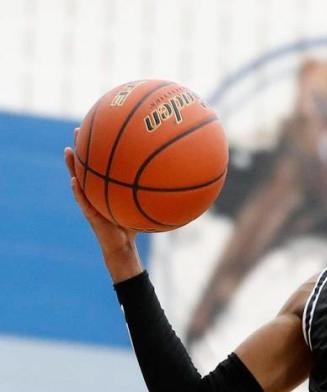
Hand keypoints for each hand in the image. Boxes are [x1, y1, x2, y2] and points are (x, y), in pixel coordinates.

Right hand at [64, 131, 142, 279]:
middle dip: (81, 147)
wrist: (123, 247)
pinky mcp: (89, 214)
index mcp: (106, 187)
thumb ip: (154, 196)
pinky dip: (77, 191)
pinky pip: (81, 201)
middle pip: (87, 165)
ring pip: (78, 179)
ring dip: (72, 166)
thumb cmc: (133, 226)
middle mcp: (96, 191)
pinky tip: (73, 181)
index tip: (99, 127)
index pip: (102, 163)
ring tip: (68, 151)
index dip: (100, 147)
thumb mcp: (145, 207)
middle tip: (77, 129)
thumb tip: (177, 185)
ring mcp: (90, 201)